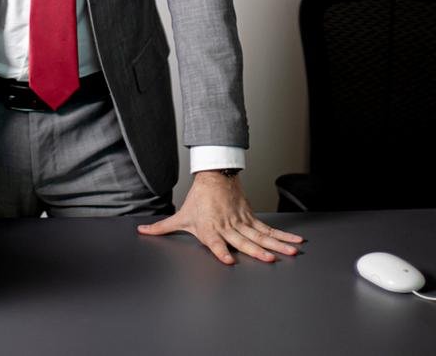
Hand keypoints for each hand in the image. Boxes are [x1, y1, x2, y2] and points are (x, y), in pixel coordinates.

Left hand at [136, 171, 304, 264]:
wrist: (214, 175)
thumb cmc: (198, 199)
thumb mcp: (180, 216)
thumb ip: (161, 228)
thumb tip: (141, 230)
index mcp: (210, 229)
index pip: (215, 242)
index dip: (221, 251)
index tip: (228, 260)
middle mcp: (227, 226)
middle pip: (244, 240)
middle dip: (258, 251)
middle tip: (270, 259)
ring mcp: (241, 221)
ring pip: (261, 235)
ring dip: (278, 244)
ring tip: (291, 252)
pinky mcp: (250, 217)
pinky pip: (268, 229)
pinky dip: (281, 236)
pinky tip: (294, 242)